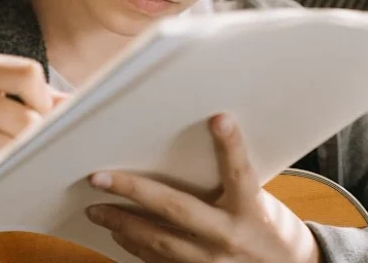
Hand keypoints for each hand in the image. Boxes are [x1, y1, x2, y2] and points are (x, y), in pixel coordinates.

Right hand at [0, 54, 66, 211]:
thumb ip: (21, 93)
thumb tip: (73, 103)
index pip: (27, 72)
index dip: (43, 97)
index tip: (40, 113)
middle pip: (27, 116)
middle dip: (36, 136)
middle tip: (29, 145)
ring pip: (17, 148)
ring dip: (22, 159)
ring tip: (9, 160)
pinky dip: (6, 177)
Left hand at [86, 114, 321, 262]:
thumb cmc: (270, 228)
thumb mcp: (260, 200)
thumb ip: (229, 180)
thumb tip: (196, 142)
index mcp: (250, 209)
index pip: (239, 172)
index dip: (230, 146)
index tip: (219, 119)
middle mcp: (229, 236)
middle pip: (177, 210)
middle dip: (134, 192)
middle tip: (100, 178)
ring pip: (160, 243)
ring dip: (123, 224)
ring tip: (97, 209)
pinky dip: (136, 248)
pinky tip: (118, 234)